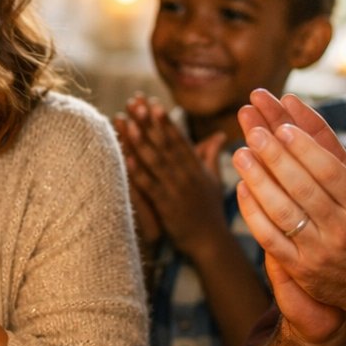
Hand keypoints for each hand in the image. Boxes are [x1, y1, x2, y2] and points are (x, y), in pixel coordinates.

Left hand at [116, 96, 225, 258]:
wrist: (210, 242)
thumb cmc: (211, 211)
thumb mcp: (214, 180)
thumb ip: (212, 155)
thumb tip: (219, 135)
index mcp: (196, 168)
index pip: (179, 139)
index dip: (165, 121)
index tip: (152, 103)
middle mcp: (187, 175)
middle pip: (165, 144)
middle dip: (148, 123)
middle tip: (134, 103)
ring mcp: (176, 190)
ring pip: (155, 161)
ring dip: (140, 141)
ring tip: (127, 123)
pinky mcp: (167, 206)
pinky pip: (149, 186)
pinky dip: (137, 171)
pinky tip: (125, 158)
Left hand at [232, 92, 345, 345]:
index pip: (329, 171)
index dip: (304, 148)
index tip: (283, 127)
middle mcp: (344, 229)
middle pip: (302, 187)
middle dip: (275, 158)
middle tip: (253, 133)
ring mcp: (320, 251)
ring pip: (282, 211)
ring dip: (258, 181)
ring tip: (240, 154)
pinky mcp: (302, 269)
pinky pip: (270, 238)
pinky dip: (253, 213)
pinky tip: (242, 188)